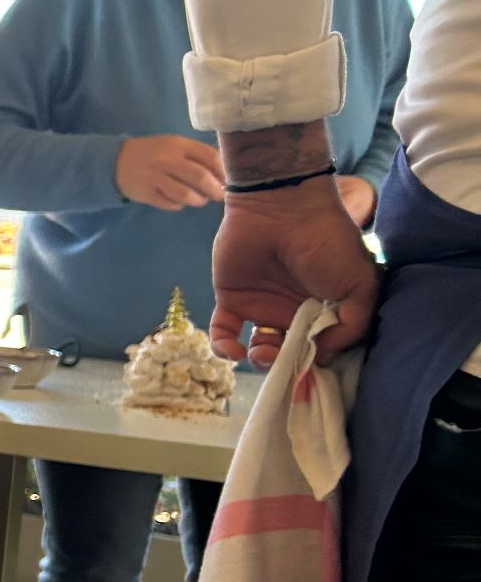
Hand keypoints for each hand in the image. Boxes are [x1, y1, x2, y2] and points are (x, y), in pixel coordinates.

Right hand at [116, 135, 225, 209]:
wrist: (116, 161)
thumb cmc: (153, 153)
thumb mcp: (173, 145)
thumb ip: (196, 154)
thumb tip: (223, 172)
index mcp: (177, 145)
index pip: (209, 156)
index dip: (222, 171)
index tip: (227, 180)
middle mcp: (166, 159)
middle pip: (200, 177)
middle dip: (214, 190)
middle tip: (219, 196)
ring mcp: (154, 177)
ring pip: (185, 194)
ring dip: (198, 200)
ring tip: (199, 200)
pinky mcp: (145, 193)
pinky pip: (169, 204)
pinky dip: (178, 205)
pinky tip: (178, 202)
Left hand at [210, 181, 378, 367]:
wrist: (282, 207)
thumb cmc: (327, 241)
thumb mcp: (359, 284)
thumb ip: (353, 325)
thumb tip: (327, 355)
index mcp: (326, 310)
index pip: (321, 348)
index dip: (317, 364)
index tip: (313, 374)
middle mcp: (295, 312)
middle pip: (289, 353)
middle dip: (287, 367)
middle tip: (285, 366)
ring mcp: (263, 306)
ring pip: (258, 348)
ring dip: (260, 360)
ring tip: (263, 352)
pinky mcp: (231, 299)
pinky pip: (223, 332)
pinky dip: (223, 347)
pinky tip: (234, 350)